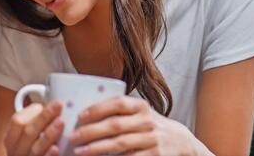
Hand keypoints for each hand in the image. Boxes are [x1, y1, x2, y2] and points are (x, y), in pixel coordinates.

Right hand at [4, 101, 64, 155]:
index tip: (42, 105)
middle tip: (58, 105)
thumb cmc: (27, 152)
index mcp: (12, 139)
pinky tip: (56, 148)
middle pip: (28, 132)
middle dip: (44, 117)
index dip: (30, 112)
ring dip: (49, 134)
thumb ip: (33, 124)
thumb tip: (50, 107)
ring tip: (61, 122)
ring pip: (36, 148)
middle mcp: (16, 151)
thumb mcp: (23, 139)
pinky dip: (48, 155)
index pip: (17, 121)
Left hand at [69, 96, 202, 155]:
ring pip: (120, 144)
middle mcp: (147, 121)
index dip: (98, 108)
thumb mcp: (139, 112)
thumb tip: (82, 111)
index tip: (80, 115)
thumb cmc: (149, 125)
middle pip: (115, 125)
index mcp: (140, 106)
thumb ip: (119, 110)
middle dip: (91, 131)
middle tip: (73, 137)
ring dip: (97, 148)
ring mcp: (152, 139)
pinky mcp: (155, 155)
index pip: (118, 103)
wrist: (180, 141)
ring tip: (80, 152)